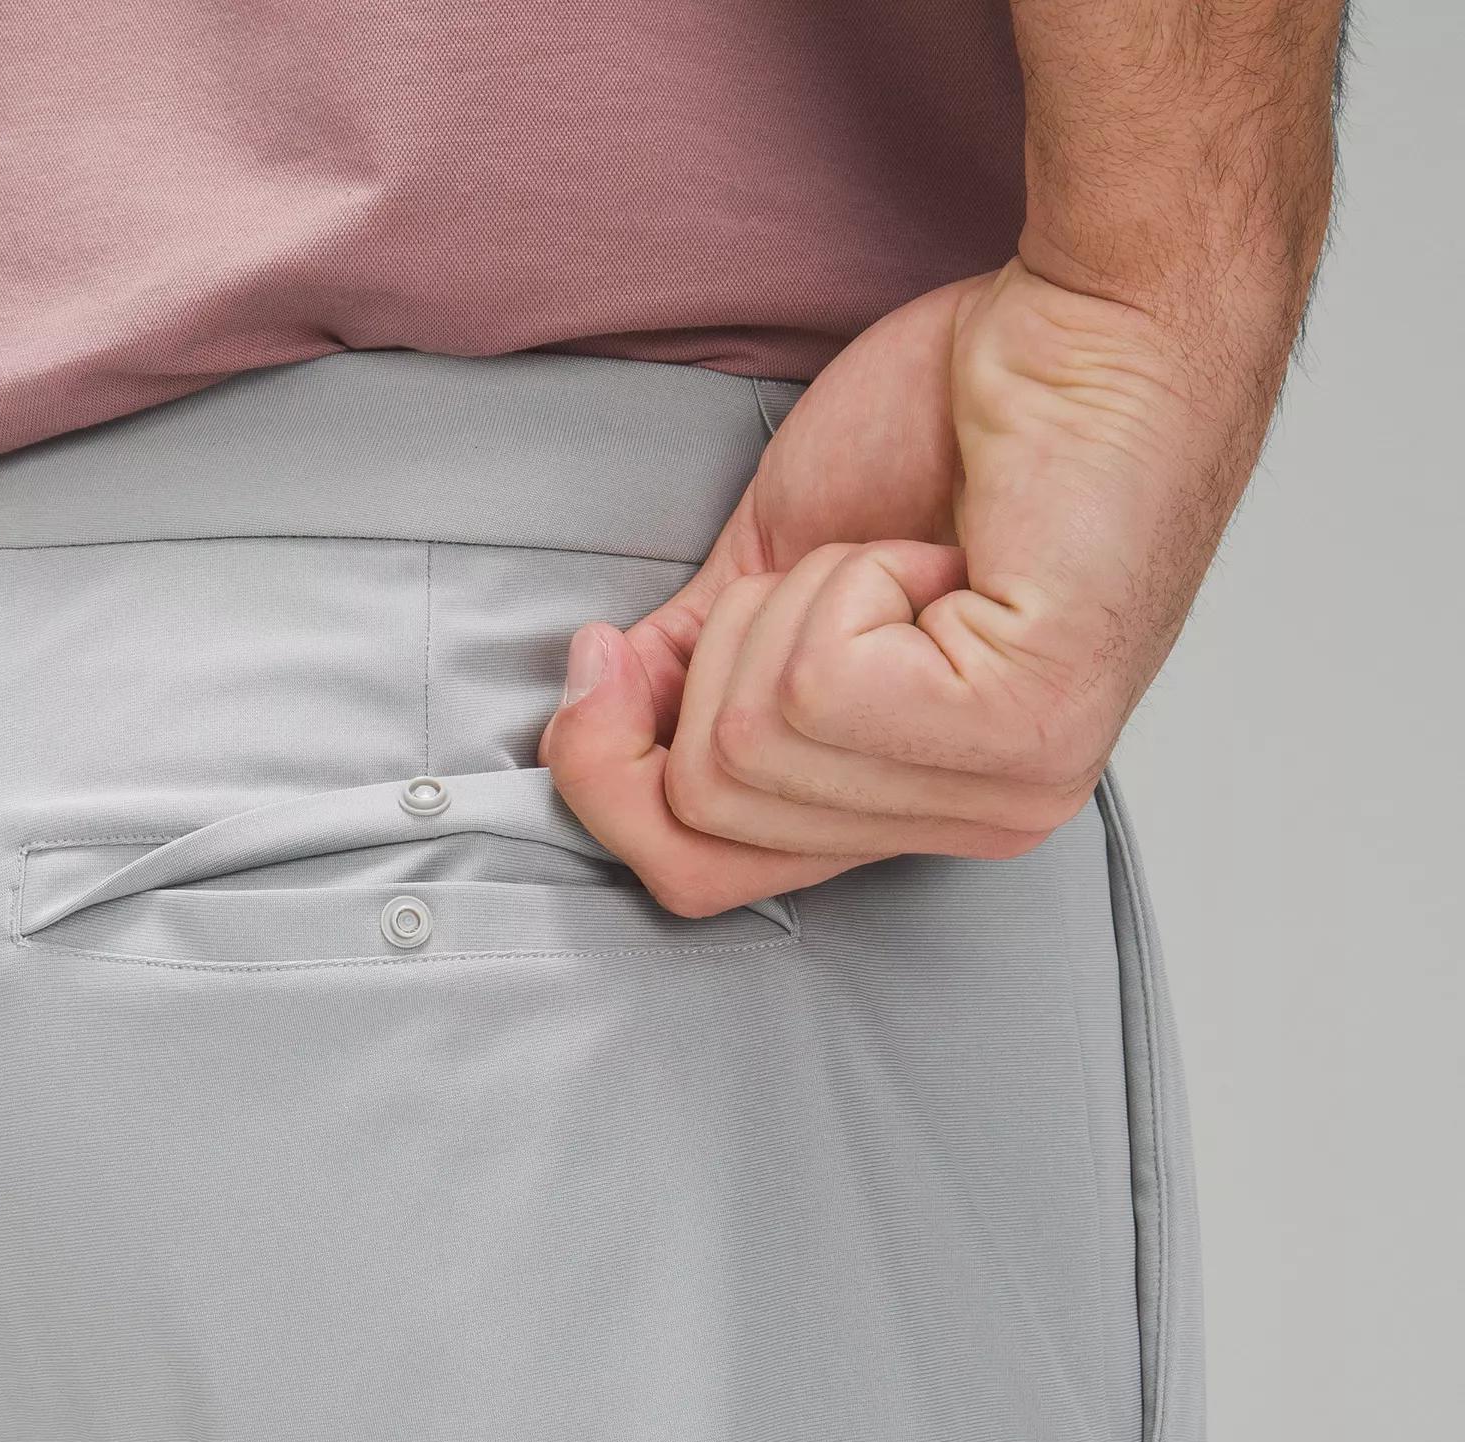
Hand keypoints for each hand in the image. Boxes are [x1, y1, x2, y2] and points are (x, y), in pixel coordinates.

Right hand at [539, 259, 1286, 916]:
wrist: (1092, 319)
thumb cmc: (962, 423)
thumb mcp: (775, 574)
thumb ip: (690, 671)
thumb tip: (590, 714)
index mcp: (920, 806)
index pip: (702, 880)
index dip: (611, 778)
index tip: (607, 659)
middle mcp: (977, 824)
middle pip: (706, 817)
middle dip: (713, 662)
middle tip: (826, 574)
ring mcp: (1009, 788)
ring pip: (753, 745)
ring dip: (794, 603)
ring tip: (896, 555)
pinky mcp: (1028, 725)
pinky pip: (821, 685)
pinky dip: (846, 580)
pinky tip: (939, 552)